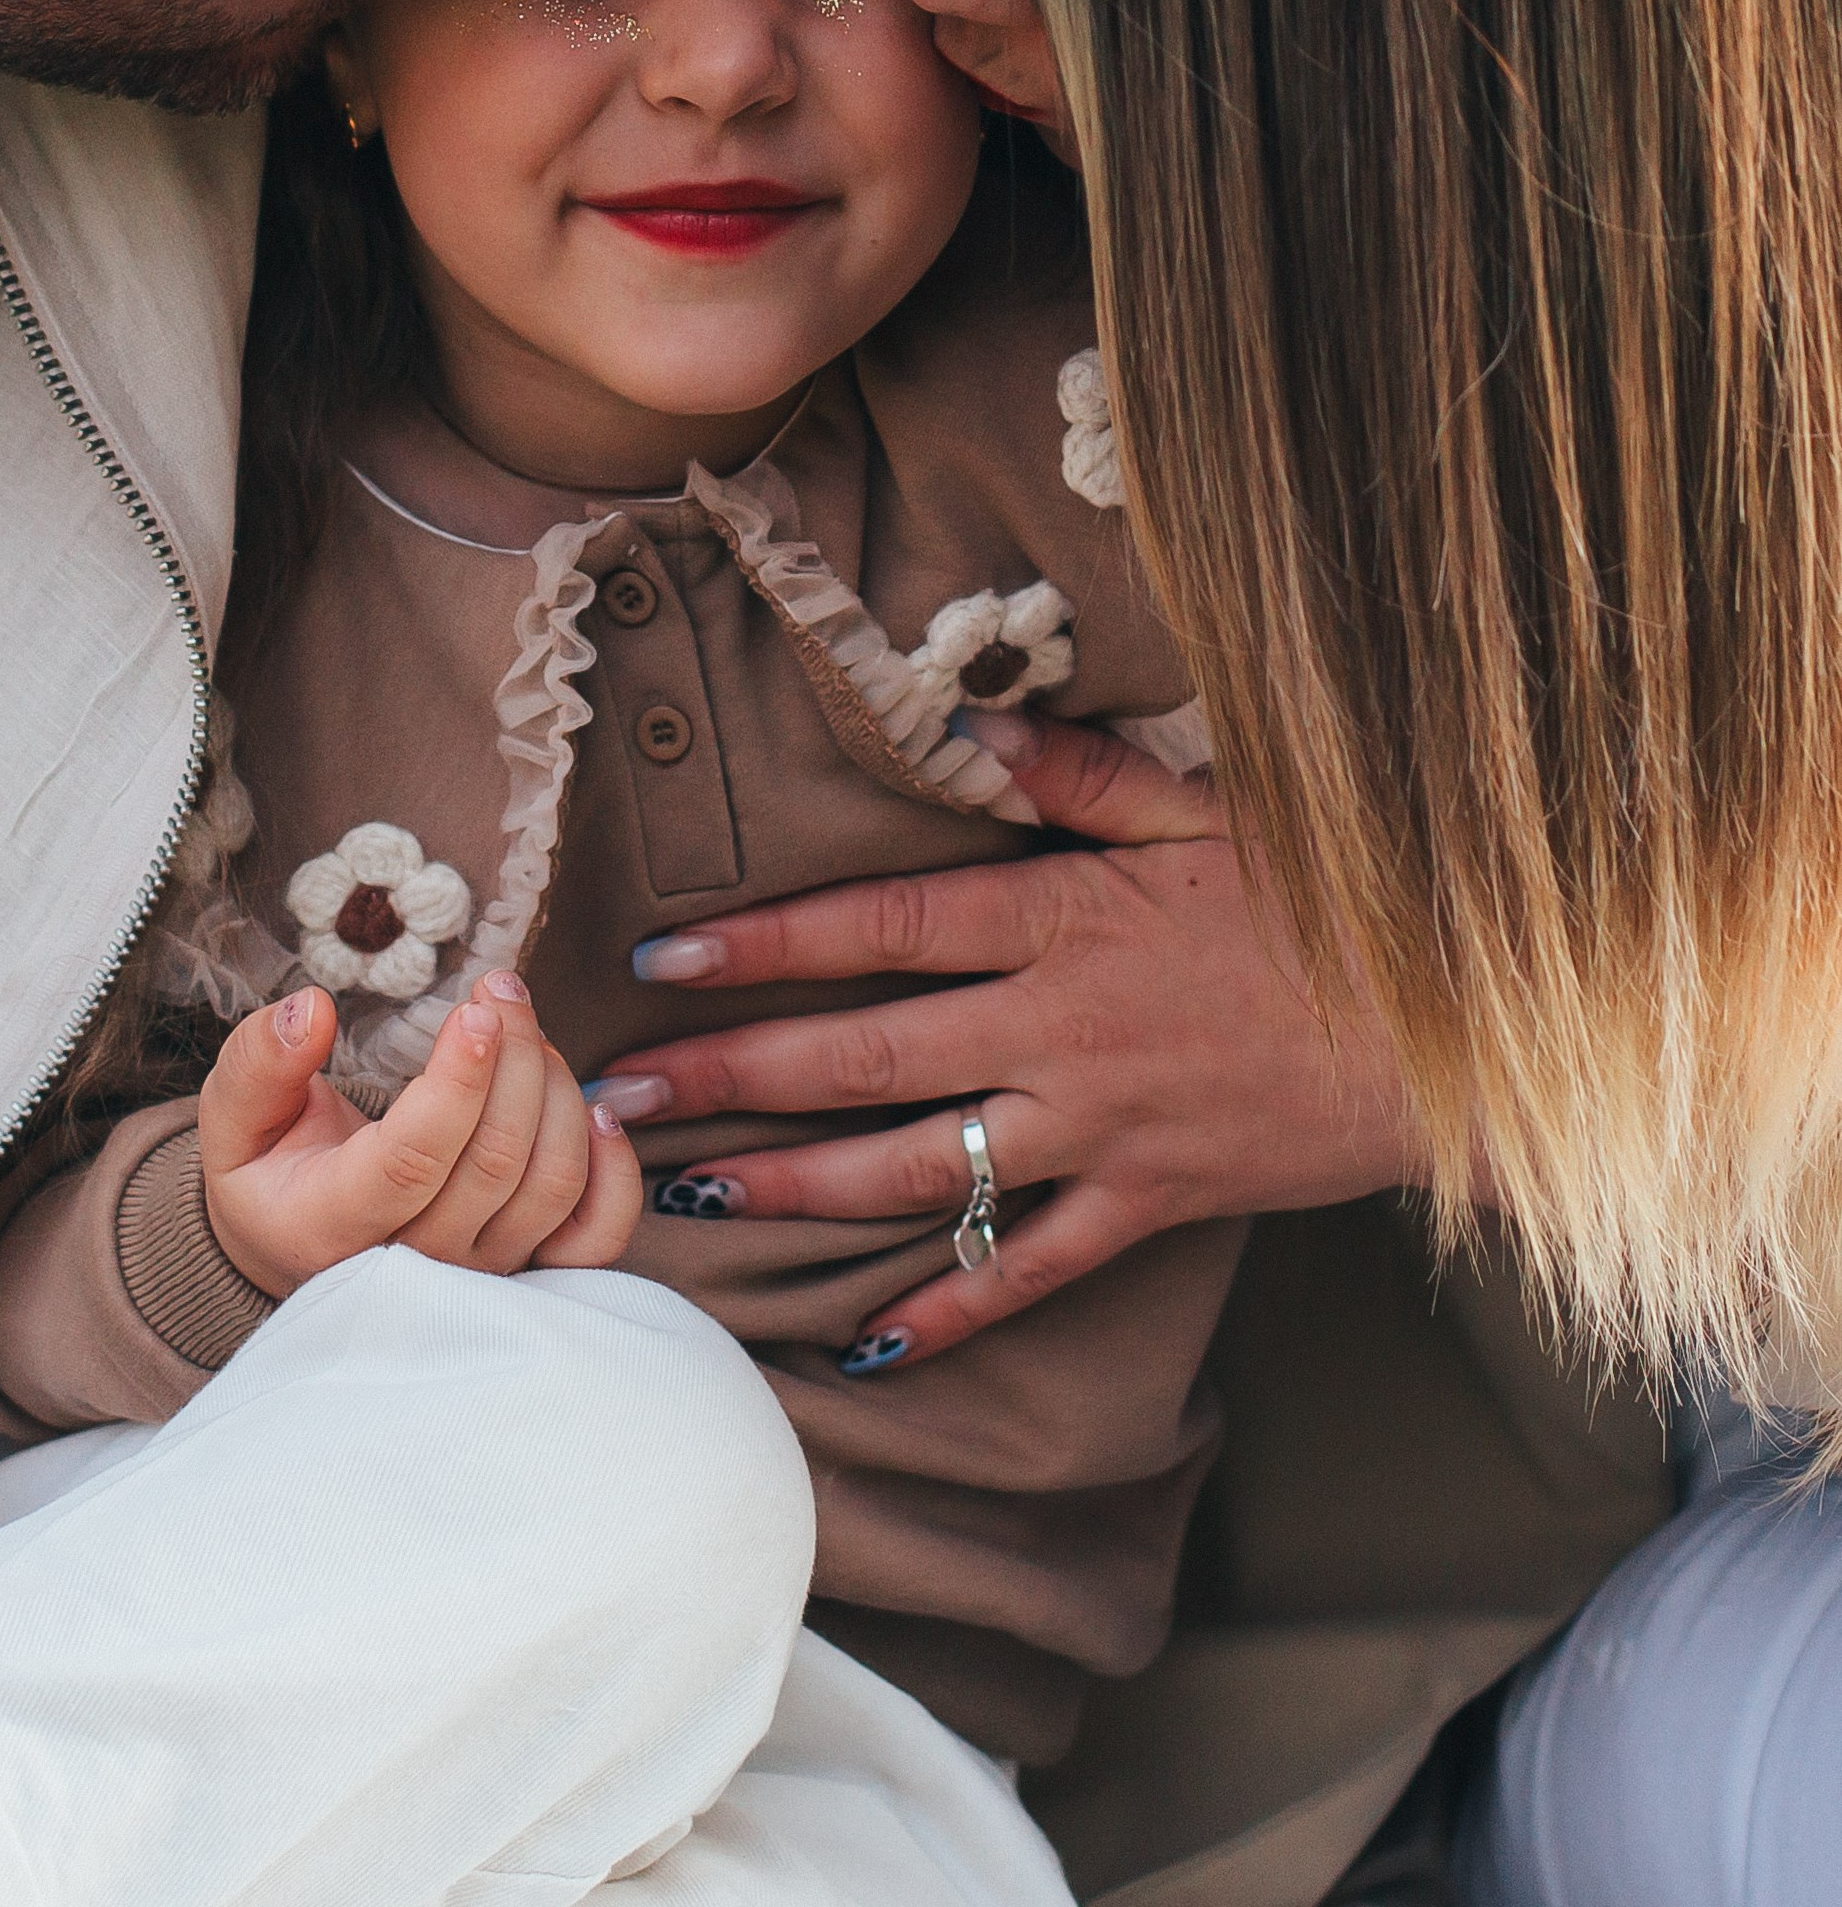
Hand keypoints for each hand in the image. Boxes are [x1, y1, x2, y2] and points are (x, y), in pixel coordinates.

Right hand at [201, 972, 640, 1296]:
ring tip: (528, 1031)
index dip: (457, 1085)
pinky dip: (612, 1171)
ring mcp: (478, 1275)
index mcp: (333, 1224)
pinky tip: (594, 1108)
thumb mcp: (234, 1118)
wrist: (298, 1248)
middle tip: (502, 988)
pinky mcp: (527, 1272)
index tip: (475, 1012)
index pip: (412, 1161)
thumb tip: (311, 1010)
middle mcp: (414, 1266)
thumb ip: (259, 1063)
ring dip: (556, 1091)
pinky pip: (595, 1238)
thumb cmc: (271, 1171)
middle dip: (514, 1057)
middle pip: (495, 1162)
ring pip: (549, 1186)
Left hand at [602, 712, 1424, 1366]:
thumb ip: (1079, 773)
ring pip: (919, 1169)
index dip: (765, 948)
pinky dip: (949, 1310)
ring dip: (796, 1188)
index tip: (662, 962)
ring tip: (691, 1200)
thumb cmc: (1326, 900)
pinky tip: (866, 1345)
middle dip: (730, 1077)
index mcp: (1062, 918)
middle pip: (865, 1058)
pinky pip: (1030, 1269)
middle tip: (622, 1097)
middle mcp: (1058, 1029)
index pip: (880, 929)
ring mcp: (1099, 1127)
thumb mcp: (1207, 805)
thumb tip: (965, 731)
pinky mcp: (1148, 1204)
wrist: (1453, 1029)